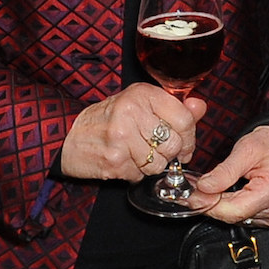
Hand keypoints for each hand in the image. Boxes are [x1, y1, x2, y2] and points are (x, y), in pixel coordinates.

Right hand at [57, 83, 207, 181]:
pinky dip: (136, 173)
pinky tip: (124, 162)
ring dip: (152, 166)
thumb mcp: (140, 104)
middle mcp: (132, 111)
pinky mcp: (114, 159)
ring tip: (137, 155)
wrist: (68, 136)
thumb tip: (200, 107)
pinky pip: (141, 175)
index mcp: (142, 93)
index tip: (184, 144)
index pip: (184, 118)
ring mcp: (122, 136)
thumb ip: (173, 107)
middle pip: (174, 144)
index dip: (189, 137)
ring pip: (160, 163)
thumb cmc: (108, 120)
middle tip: (156, 151)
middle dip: (170, 154)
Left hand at [189, 125, 268, 225]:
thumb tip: (203, 188)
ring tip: (210, 189)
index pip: (233, 211)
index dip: (209, 204)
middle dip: (210, 204)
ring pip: (236, 218)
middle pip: (233, 216)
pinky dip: (231, 206)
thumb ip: (224, 171)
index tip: (192, 196)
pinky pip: (243, 216)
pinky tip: (225, 193)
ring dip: (220, 205)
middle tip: (193, 191)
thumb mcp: (245, 149)